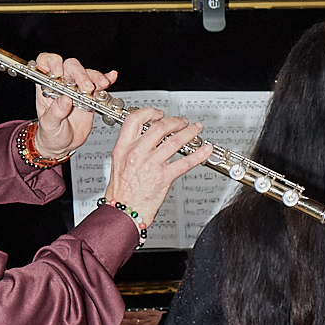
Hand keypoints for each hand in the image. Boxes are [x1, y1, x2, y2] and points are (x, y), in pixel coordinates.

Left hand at [32, 52, 118, 156]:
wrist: (63, 145)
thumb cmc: (50, 133)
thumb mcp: (48, 125)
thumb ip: (55, 112)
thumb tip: (64, 100)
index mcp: (46, 86)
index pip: (45, 63)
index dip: (52, 62)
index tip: (59, 72)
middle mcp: (62, 84)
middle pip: (70, 66)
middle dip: (79, 73)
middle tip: (86, 87)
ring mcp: (77, 89)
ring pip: (86, 73)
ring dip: (95, 77)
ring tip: (101, 86)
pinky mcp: (90, 96)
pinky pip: (99, 84)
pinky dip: (106, 79)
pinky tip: (111, 78)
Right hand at [103, 110, 203, 228]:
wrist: (122, 213)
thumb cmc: (121, 192)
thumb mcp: (118, 164)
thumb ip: (130, 148)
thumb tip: (145, 137)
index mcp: (122, 149)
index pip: (135, 120)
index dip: (150, 112)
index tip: (159, 114)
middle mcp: (136, 154)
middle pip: (159, 127)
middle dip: (175, 121)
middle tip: (183, 122)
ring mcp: (150, 165)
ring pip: (174, 141)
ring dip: (189, 132)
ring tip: (196, 129)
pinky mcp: (163, 178)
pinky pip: (184, 162)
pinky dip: (198, 154)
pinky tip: (205, 150)